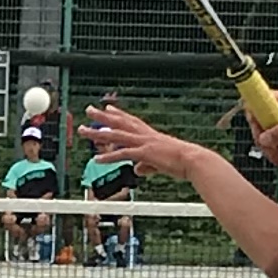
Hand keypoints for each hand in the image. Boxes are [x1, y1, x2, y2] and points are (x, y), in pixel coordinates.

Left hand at [78, 103, 198, 177]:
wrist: (193, 161)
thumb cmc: (182, 162)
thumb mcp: (161, 163)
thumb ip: (146, 165)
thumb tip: (137, 169)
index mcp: (151, 135)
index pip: (131, 121)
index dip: (118, 115)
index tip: (108, 108)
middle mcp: (145, 136)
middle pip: (120, 123)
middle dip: (103, 117)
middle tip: (89, 109)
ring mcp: (144, 143)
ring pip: (116, 135)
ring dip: (98, 133)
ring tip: (83, 131)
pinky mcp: (144, 153)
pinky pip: (123, 154)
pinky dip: (109, 156)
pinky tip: (97, 158)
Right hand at [254, 94, 277, 175]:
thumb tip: (263, 138)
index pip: (260, 98)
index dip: (254, 110)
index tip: (258, 126)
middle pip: (256, 121)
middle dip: (263, 138)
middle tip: (273, 148)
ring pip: (261, 137)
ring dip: (271, 150)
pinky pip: (268, 147)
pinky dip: (275, 155)